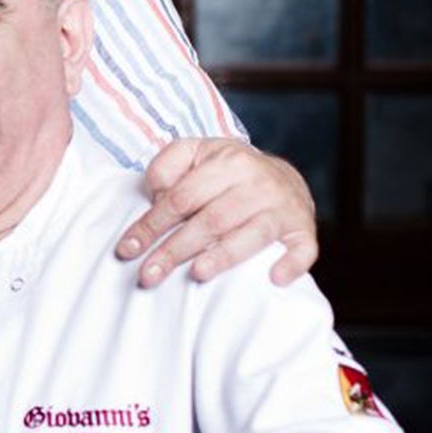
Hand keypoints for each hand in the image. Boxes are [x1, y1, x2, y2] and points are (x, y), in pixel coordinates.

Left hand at [116, 137, 317, 287]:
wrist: (281, 176)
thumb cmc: (226, 171)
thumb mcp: (195, 154)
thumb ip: (168, 165)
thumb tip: (156, 194)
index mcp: (228, 161)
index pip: (182, 197)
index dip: (151, 224)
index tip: (127, 249)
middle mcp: (258, 183)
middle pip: (211, 220)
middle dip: (175, 250)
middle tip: (148, 275)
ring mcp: (283, 207)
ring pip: (252, 235)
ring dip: (224, 256)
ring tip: (197, 274)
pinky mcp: (303, 229)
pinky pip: (303, 249)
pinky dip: (291, 264)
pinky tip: (274, 279)